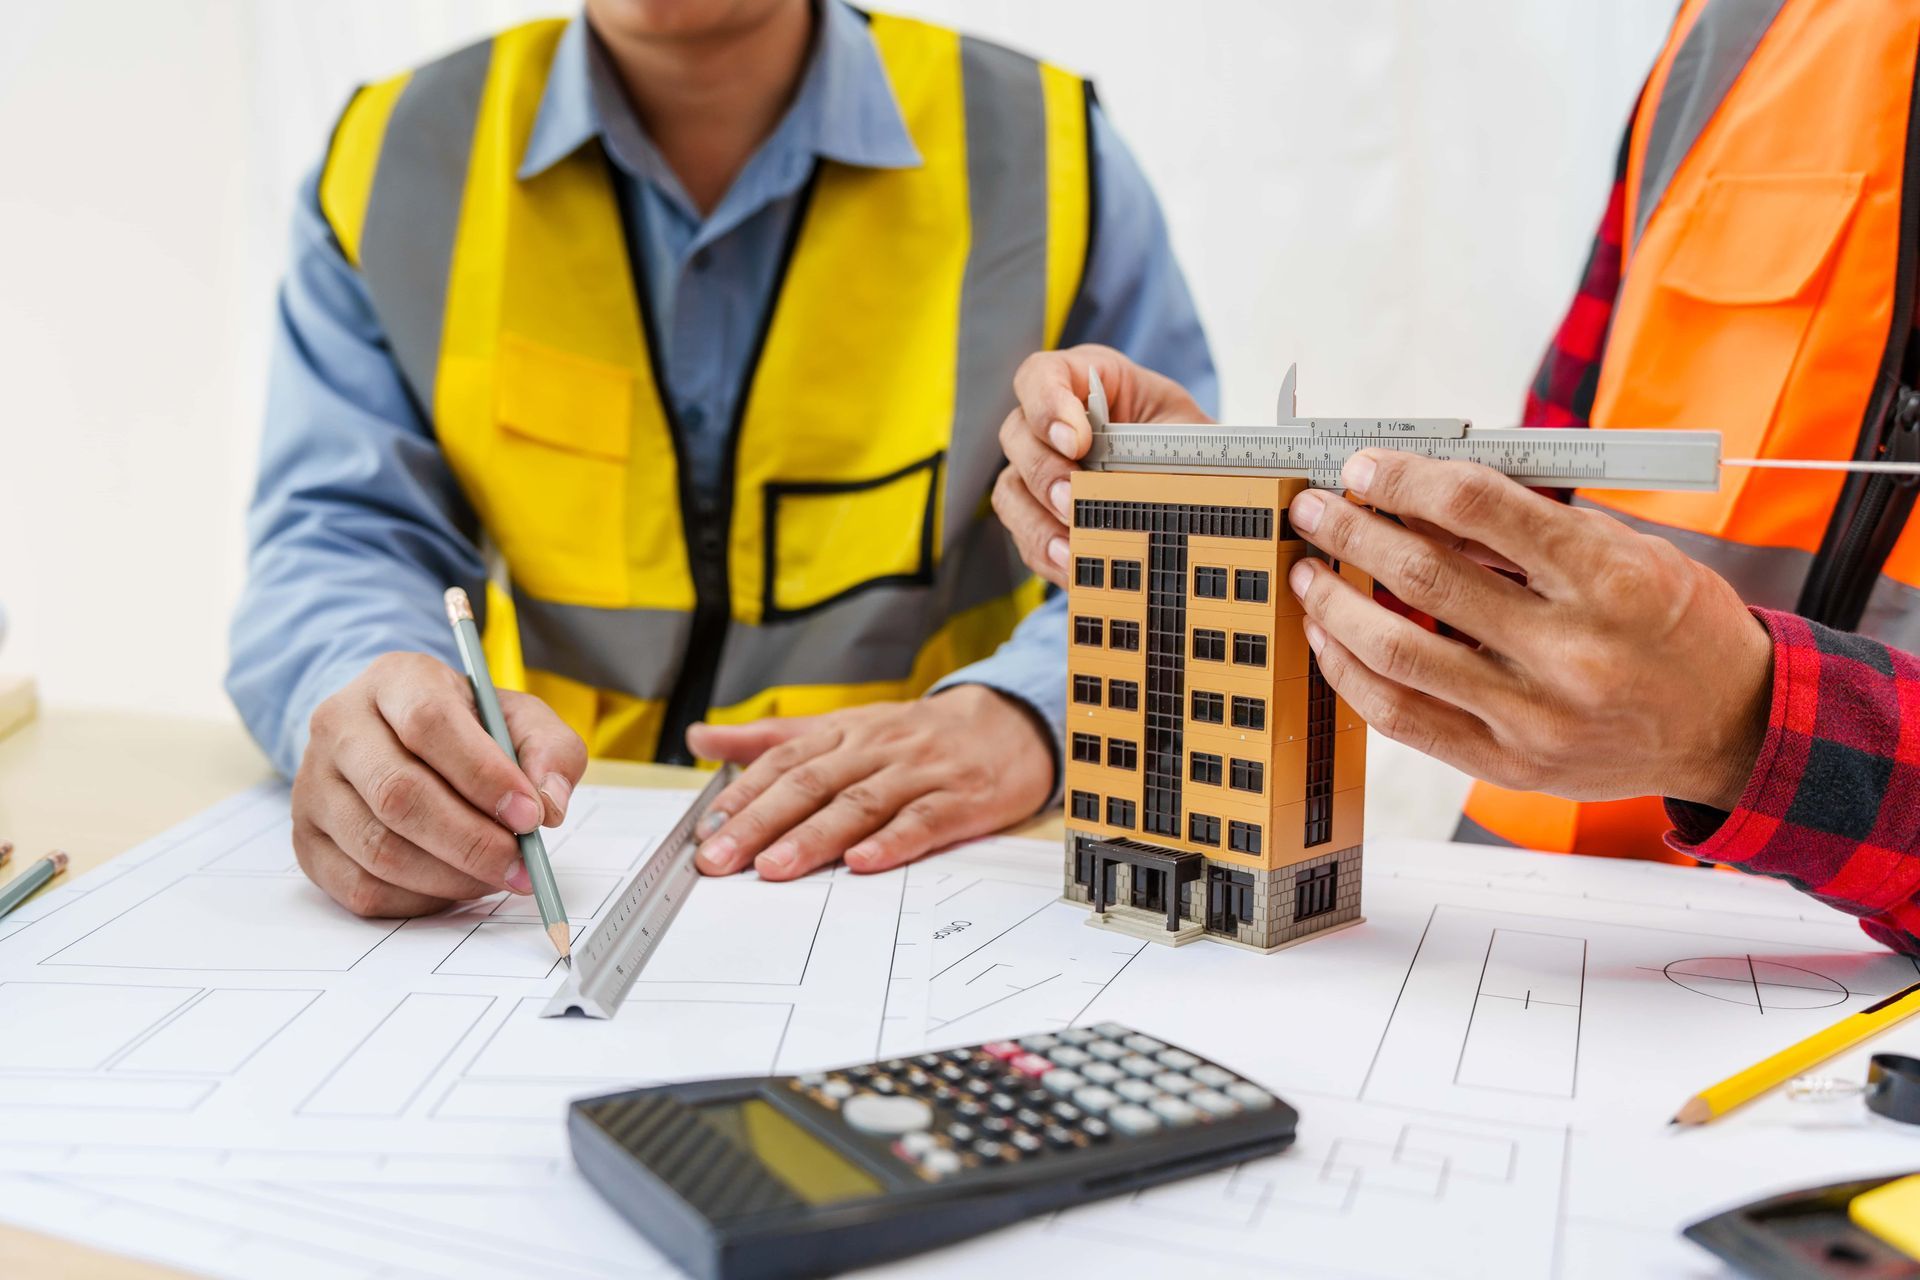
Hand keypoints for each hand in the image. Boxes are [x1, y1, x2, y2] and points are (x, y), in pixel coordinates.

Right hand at [292, 652, 587, 916]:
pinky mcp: (306, 840)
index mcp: (395, 680)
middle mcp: (339, 726)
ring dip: (449, 876)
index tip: (529, 814)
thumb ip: (549, 750)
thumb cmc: (464, 728)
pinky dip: (418, 900)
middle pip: (398, 794)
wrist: (393, 736)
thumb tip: (549, 803)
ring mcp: (313, 785)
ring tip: (496, 876)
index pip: (429, 724)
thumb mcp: (516, 717)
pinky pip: (360, 887)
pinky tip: (454, 886)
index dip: (483, 775)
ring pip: (378, 848)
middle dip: (471, 840)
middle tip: (520, 864)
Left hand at [684, 686, 1053, 879]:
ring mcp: (918, 774)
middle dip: (761, 822)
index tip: (705, 829)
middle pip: (811, 785)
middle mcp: (876, 749)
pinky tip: (864, 862)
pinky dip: (893, 841)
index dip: (743, 795)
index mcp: (844, 733)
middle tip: (721, 858)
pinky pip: (923, 820)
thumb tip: (701, 737)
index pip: (784, 762)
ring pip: (859, 804)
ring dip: (815, 837)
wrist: (1009, 722)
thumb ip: (772, 738)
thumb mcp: (844, 726)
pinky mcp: (959, 800)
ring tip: (776, 867)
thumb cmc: (917, 735)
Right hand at [993, 344, 1209, 586]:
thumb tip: (1157, 482)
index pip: (1040, 377)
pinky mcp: (1039, 514)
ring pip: (1010, 491)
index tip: (1075, 439)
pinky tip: (1074, 568)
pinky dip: (1047, 554)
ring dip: (1037, 522)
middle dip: (1043, 472)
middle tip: (1071, 498)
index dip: (1046, 404)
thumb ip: (1167, 446)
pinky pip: (1026, 535)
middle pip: (1017, 436)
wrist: (1191, 479)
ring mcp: (1037, 470)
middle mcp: (1048, 423)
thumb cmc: (1182, 443)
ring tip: (1070, 548)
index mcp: (1083, 382)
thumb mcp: (1185, 430)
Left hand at [1285, 451, 1773, 809]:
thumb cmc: (1674, 624)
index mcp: (1609, 581)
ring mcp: (1536, 718)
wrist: (1731, 724)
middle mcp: (1571, 653)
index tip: (1363, 468)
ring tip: (1310, 575)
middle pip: (1426, 579)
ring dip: (1335, 607)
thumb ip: (1526, 529)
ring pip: (1398, 655)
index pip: (1481, 509)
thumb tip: (1417, 497)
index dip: (1407, 480)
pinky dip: (1352, 675)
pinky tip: (1331, 641)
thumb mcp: (1625, 551)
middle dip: (1352, 534)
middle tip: (1314, 510)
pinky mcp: (1510, 764)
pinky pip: (1403, 719)